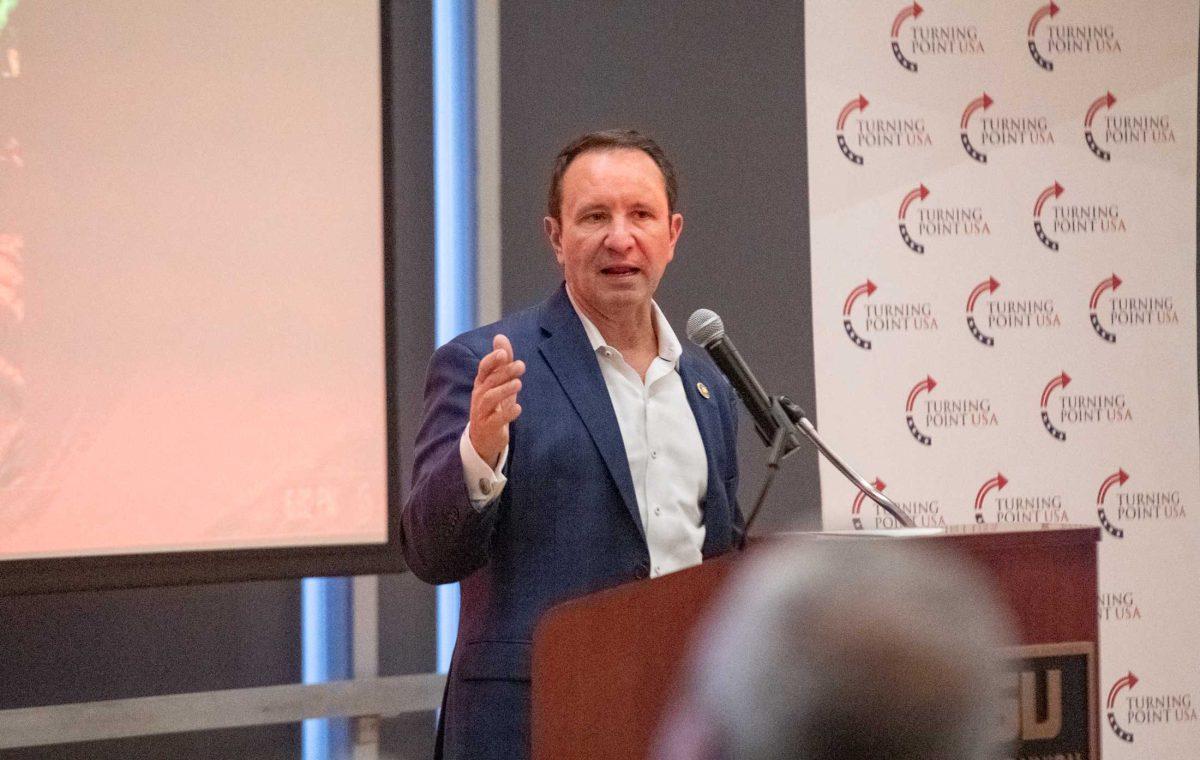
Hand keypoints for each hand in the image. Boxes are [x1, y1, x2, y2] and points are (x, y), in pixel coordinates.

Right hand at [469, 334, 524, 467]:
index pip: (483, 369)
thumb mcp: (498, 383)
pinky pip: (495, 420)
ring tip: (518, 384)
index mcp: (481, 384)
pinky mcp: (488, 427)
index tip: (503, 353)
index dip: (492, 360)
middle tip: (521, 366)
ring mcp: (482, 412)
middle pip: (489, 381)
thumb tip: (500, 337)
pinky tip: (518, 408)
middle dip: (504, 372)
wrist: (484, 438)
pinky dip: (507, 413)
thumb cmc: (493, 406)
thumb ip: (501, 362)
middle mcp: (479, 396)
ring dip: (504, 390)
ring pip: (489, 398)